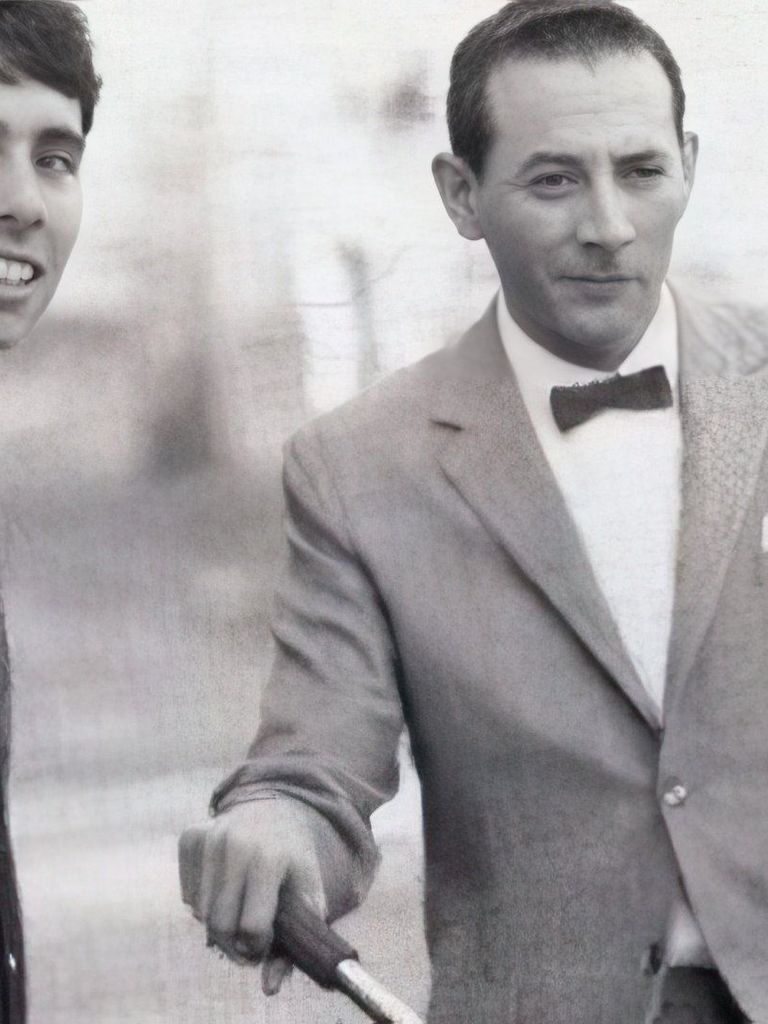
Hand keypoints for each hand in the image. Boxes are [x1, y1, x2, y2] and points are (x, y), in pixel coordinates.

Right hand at [179, 798, 327, 994]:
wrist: (277, 806)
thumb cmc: (295, 857)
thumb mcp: (307, 892)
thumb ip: (293, 942)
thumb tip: (269, 988)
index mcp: (269, 857)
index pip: (252, 926)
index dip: (259, 945)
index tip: (266, 942)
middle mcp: (235, 843)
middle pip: (220, 924)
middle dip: (234, 944)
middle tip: (248, 941)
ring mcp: (209, 837)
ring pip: (200, 913)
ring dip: (219, 924)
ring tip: (240, 911)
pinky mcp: (190, 836)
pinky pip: (188, 895)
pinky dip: (203, 903)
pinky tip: (225, 888)